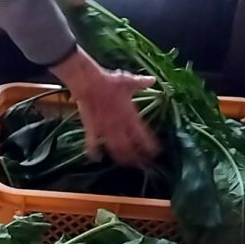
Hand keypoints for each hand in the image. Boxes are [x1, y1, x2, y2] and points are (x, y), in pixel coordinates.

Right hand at [53, 47, 158, 164]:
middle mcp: (119, 125)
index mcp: (130, 116)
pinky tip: (95, 158)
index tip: (155, 152)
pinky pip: (92, 143)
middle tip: (141, 162)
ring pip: (114, 148)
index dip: (149, 145)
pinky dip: (93, 152)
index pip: (142, 135)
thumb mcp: (127, 81)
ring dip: (120, 157)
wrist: (89, 82)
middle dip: (136, 156)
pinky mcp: (92, 128)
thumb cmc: (109, 81)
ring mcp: (105, 128)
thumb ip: (141, 83)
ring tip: (125, 163)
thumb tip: (153, 80)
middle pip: (129, 147)